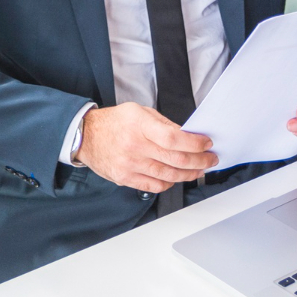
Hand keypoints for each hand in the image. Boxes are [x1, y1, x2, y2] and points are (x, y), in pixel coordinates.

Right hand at [73, 103, 217, 191]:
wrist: (86, 136)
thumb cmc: (114, 123)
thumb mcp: (139, 112)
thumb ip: (163, 124)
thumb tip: (187, 136)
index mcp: (139, 124)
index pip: (173, 138)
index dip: (194, 143)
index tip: (206, 143)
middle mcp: (134, 145)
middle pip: (175, 159)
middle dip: (199, 161)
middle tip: (210, 159)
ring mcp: (130, 164)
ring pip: (168, 174)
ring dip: (189, 174)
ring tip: (198, 170)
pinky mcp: (125, 178)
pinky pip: (155, 185)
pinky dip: (169, 183)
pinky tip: (176, 177)